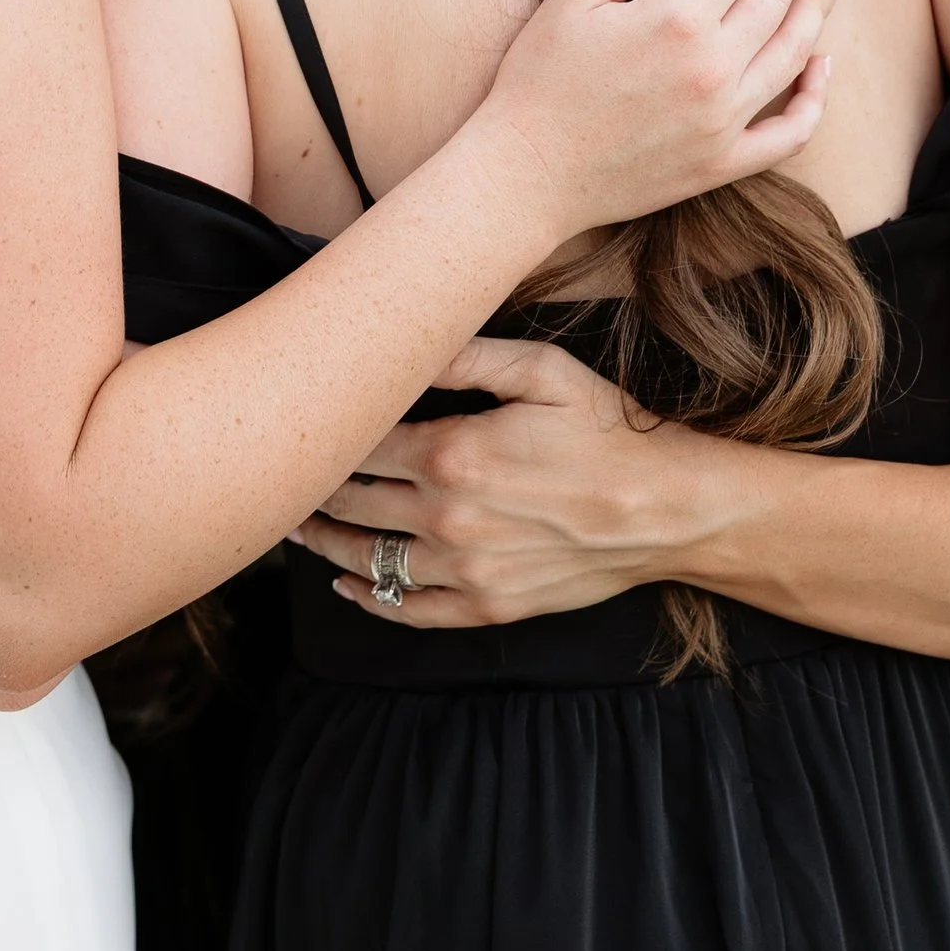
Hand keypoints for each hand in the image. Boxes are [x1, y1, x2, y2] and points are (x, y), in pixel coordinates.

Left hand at [293, 335, 709, 626]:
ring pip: (369, 560)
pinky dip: (370, 601)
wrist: (668, 509)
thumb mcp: (544, 371)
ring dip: (327, 543)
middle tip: (282, 476)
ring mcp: (466, 570)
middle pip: (352, 504)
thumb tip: (406, 339)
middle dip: (310, 489)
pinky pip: (410, 612)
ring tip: (298, 528)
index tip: (299, 424)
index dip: (324, 435)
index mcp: (451, 455)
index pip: (357, 446)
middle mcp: (447, 519)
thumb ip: (469, 353)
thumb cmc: (609, 431)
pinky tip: (347, 586)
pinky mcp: (489, 606)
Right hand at [470, 0, 844, 247]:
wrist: (526, 174)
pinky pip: (789, 132)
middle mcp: (714, 69)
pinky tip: (823, 64)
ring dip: (819, 5)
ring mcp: (724, 121)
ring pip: (794, 52)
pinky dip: (814, 98)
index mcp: (677, 20)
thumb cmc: (539, 77)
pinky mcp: (723, 163)